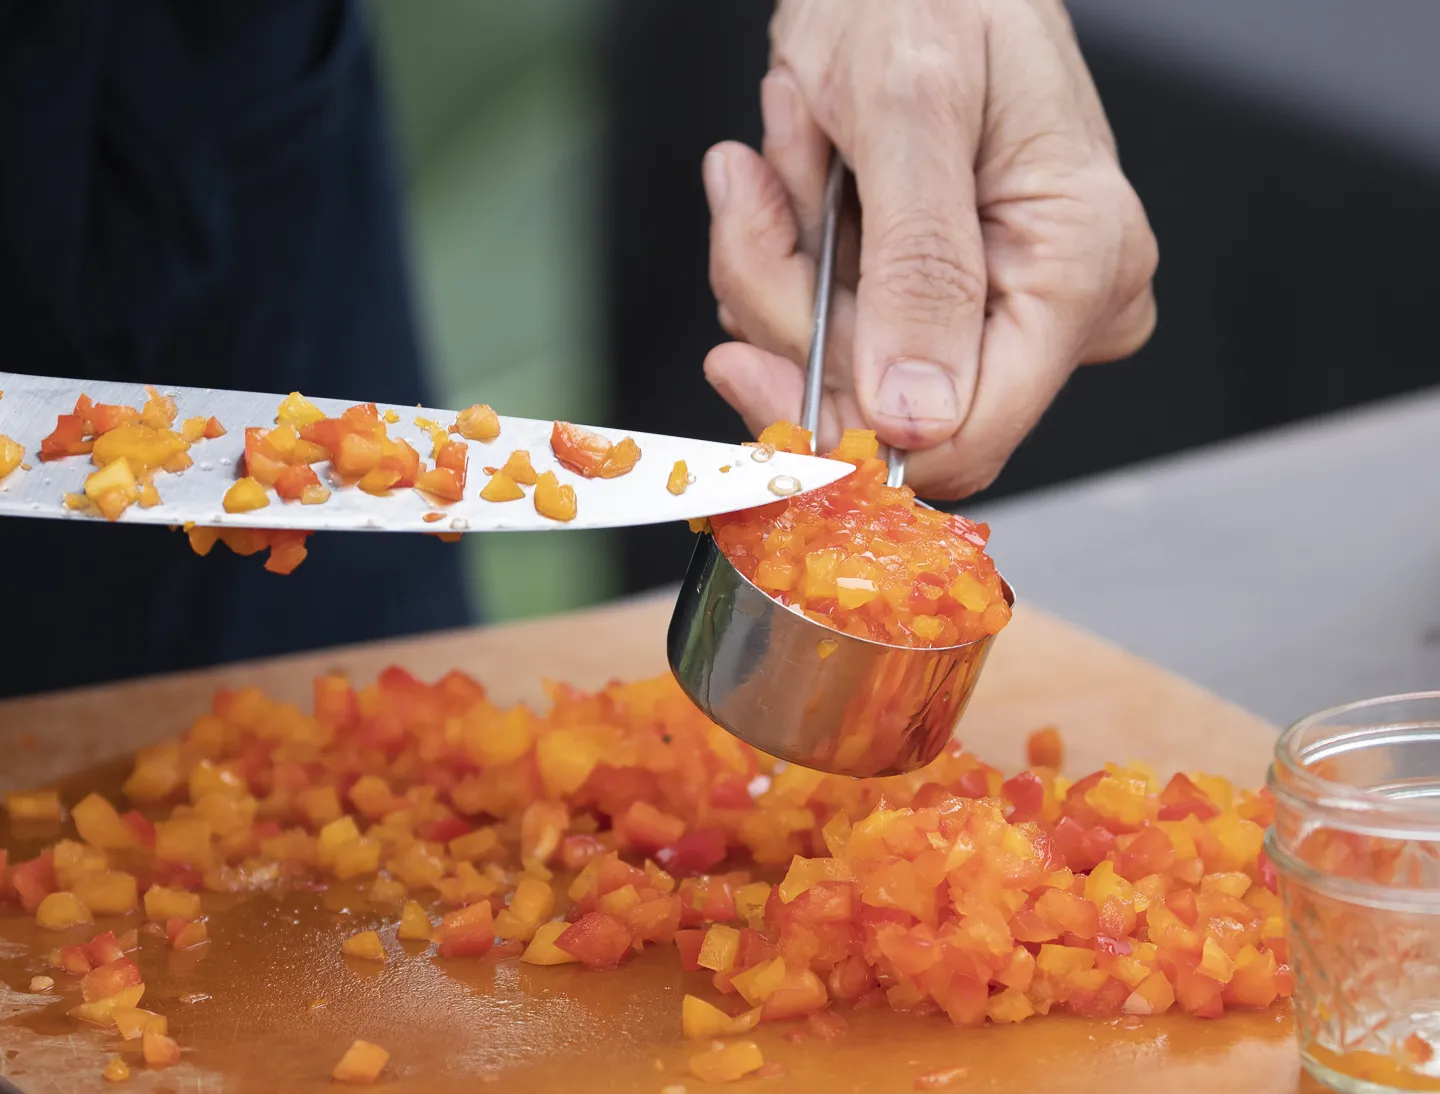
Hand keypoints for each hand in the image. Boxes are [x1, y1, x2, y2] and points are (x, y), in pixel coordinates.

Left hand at [702, 0, 1157, 498]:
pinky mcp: (934, 298)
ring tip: (789, 146)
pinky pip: (829, 332)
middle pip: (886, 406)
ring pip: (841, 371)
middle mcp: (1050, 305)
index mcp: (1080, 267)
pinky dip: (783, 258)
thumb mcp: (914, 106)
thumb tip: (918, 415)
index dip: (845, 423)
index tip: (743, 360)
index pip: (969, 434)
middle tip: (755, 189)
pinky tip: (794, 172)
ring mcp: (990, 305)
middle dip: (789, 305)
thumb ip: (920, 265)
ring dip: (776, 266)